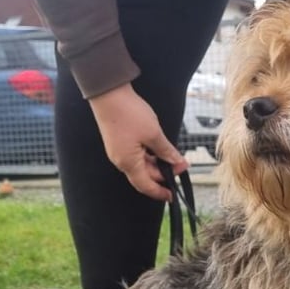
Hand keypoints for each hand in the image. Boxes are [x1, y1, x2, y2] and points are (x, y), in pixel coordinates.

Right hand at [89, 83, 187, 200]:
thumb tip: (177, 162)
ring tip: (173, 158)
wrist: (108, 93)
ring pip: (141, 166)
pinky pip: (136, 157)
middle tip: (181, 166)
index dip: (160, 192)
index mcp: (129, 163)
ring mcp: (119, 152)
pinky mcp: (119, 143)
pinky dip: (149, 157)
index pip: (146, 186)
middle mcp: (121, 161)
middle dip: (163, 174)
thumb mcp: (153, 134)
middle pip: (144, 176)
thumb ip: (166, 151)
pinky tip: (160, 151)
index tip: (172, 195)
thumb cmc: (128, 113)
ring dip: (157, 165)